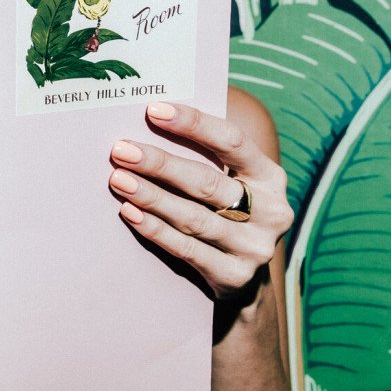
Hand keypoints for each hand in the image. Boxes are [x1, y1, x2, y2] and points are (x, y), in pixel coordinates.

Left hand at [108, 101, 293, 303]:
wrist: (244, 279)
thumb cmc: (225, 213)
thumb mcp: (231, 182)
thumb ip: (205, 158)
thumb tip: (152, 121)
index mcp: (271, 177)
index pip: (232, 141)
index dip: (194, 124)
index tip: (153, 111)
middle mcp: (271, 211)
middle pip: (207, 182)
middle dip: (160, 164)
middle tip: (121, 150)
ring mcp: (255, 247)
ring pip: (194, 217)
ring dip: (152, 197)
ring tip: (119, 180)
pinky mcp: (235, 276)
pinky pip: (187, 249)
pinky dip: (156, 230)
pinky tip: (130, 213)